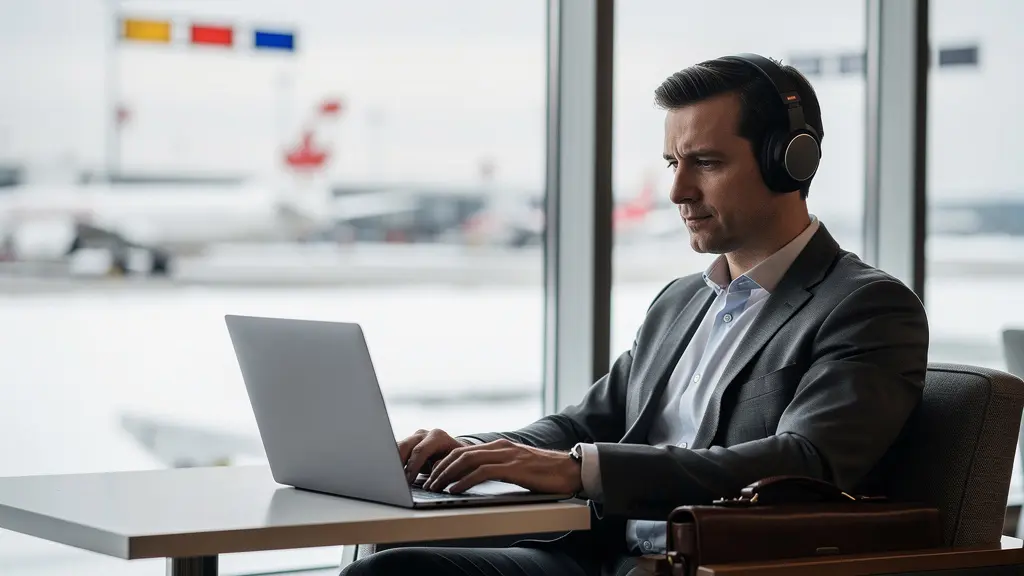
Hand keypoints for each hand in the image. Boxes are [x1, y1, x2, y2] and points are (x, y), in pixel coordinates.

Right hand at [397, 428, 470, 482]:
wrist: (455, 454)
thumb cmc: (456, 461)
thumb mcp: (455, 464)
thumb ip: (444, 465)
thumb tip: (433, 468)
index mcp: (437, 437)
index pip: (420, 450)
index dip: (412, 466)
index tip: (407, 480)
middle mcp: (424, 434)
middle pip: (405, 446)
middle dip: (398, 463)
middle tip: (394, 479)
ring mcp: (414, 438)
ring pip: (398, 448)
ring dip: (393, 463)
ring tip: (390, 477)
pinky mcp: (407, 444)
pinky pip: (396, 452)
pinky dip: (393, 463)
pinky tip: (391, 474)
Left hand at [424, 439, 581, 494]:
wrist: (571, 469)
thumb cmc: (546, 472)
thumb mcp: (518, 467)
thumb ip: (500, 467)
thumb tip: (480, 477)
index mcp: (499, 446)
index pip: (464, 451)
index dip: (445, 463)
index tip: (433, 475)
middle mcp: (500, 447)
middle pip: (460, 454)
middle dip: (440, 469)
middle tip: (428, 482)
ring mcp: (506, 455)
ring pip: (467, 461)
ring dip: (447, 475)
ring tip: (436, 487)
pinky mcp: (513, 467)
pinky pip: (482, 472)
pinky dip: (463, 481)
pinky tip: (454, 490)